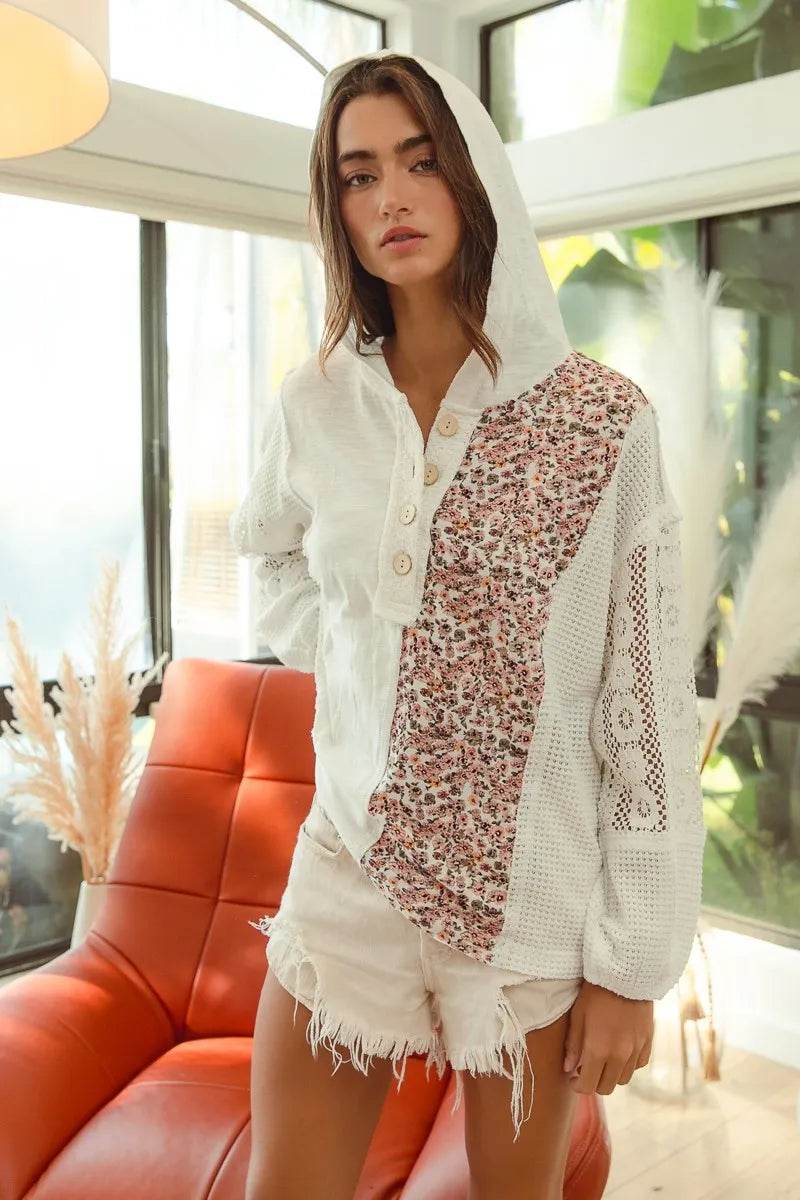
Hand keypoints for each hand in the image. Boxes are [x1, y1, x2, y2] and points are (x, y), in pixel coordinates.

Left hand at [562, 979, 652, 1094]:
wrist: (626, 974)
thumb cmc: (595, 992)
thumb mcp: (578, 1016)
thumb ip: (573, 1045)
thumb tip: (568, 1068)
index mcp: (598, 1050)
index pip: (588, 1086)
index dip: (578, 1086)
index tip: (573, 1078)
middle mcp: (619, 1056)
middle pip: (606, 1087)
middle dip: (593, 1082)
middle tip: (585, 1068)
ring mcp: (636, 1050)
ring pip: (623, 1079)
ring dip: (611, 1074)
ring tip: (602, 1059)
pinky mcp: (647, 1042)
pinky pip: (638, 1065)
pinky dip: (628, 1064)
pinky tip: (619, 1051)